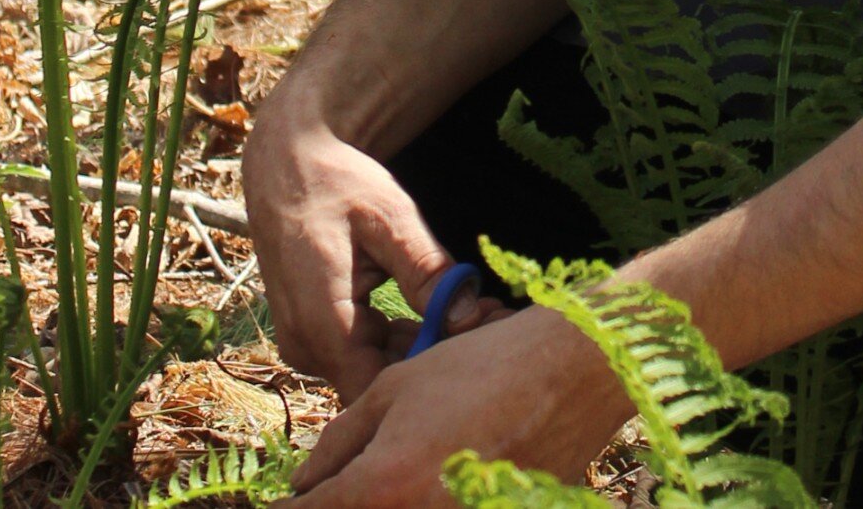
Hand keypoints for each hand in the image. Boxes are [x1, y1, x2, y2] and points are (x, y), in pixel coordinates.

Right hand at [243, 108, 473, 397]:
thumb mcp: (389, 218)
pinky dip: (400, 337)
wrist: (286, 167)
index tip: (484, 344)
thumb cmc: (336, 185)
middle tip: (497, 319)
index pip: (380, 388)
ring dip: (422, 346)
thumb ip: (426, 271)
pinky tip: (440, 312)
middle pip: (380, 379)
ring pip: (374, 367)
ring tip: (482, 312)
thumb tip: (468, 317)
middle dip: (438, 357)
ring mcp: (307, 345)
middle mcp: (307, 347)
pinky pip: (363, 352)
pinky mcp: (314, 337)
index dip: (434, 374)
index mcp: (321, 322)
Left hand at [290, 305, 630, 507]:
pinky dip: (429, 504)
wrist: (576, 372)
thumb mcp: (396, 387)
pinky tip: (431, 480)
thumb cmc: (482, 368)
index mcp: (384, 484)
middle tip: (336, 490)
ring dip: (386, 504)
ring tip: (399, 472)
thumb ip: (341, 440)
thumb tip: (307, 483)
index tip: (287, 503)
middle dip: (340, 504)